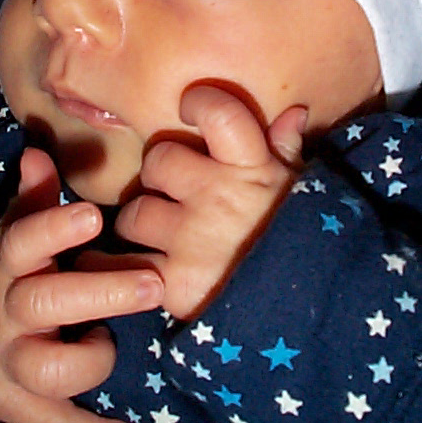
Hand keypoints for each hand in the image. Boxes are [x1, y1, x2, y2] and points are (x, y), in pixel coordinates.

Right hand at [0, 147, 163, 422]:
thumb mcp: (3, 236)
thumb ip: (31, 201)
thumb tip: (37, 152)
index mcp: (6, 265)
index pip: (23, 242)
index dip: (53, 229)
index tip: (91, 216)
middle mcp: (7, 315)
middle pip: (46, 304)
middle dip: (101, 295)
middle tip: (154, 283)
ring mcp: (8, 364)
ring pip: (47, 371)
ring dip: (90, 361)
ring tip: (113, 344)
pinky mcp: (15, 406)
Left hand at [113, 86, 305, 319]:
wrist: (301, 319)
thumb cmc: (296, 246)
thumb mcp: (299, 195)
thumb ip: (287, 152)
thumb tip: (294, 111)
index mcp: (254, 171)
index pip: (221, 114)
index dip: (200, 103)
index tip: (190, 106)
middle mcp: (220, 199)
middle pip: (158, 161)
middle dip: (161, 177)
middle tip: (175, 194)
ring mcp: (194, 241)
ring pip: (134, 213)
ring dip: (142, 225)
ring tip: (166, 239)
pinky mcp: (174, 283)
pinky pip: (124, 262)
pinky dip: (120, 267)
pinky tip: (133, 268)